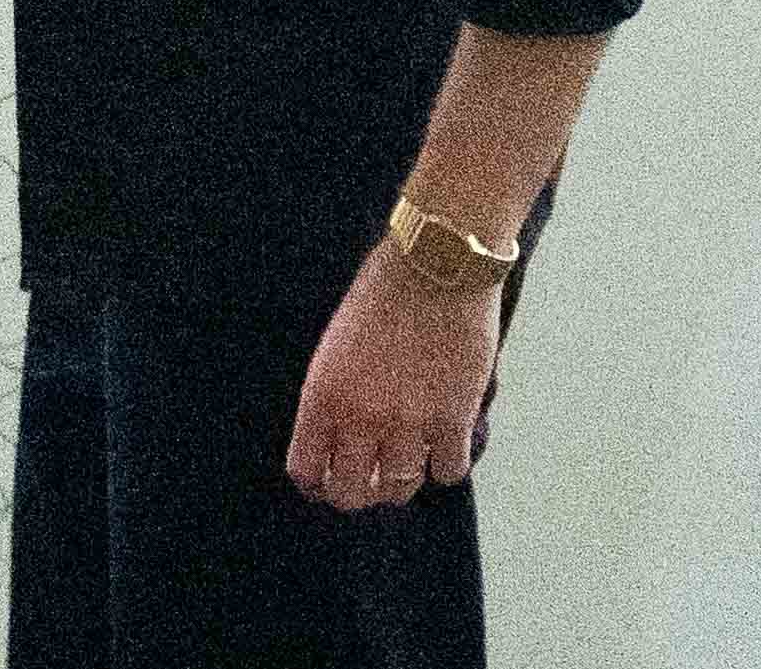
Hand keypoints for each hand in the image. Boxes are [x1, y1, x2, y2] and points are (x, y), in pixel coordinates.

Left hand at [284, 251, 499, 510]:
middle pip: (352, 493)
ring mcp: (410, 422)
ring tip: (403, 465)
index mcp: (323, 395)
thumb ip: (335, 396)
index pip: (306, 469)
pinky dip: (444, 465)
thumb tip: (337, 440)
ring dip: (400, 483)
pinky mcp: (454, 418)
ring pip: (400, 489)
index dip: (315, 483)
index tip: (324, 481)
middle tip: (365, 482)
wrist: (432, 268)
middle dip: (355, 494)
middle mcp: (362, 417)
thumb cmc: (380, 296)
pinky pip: (447, 471)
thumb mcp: (335, 346)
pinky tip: (441, 447)